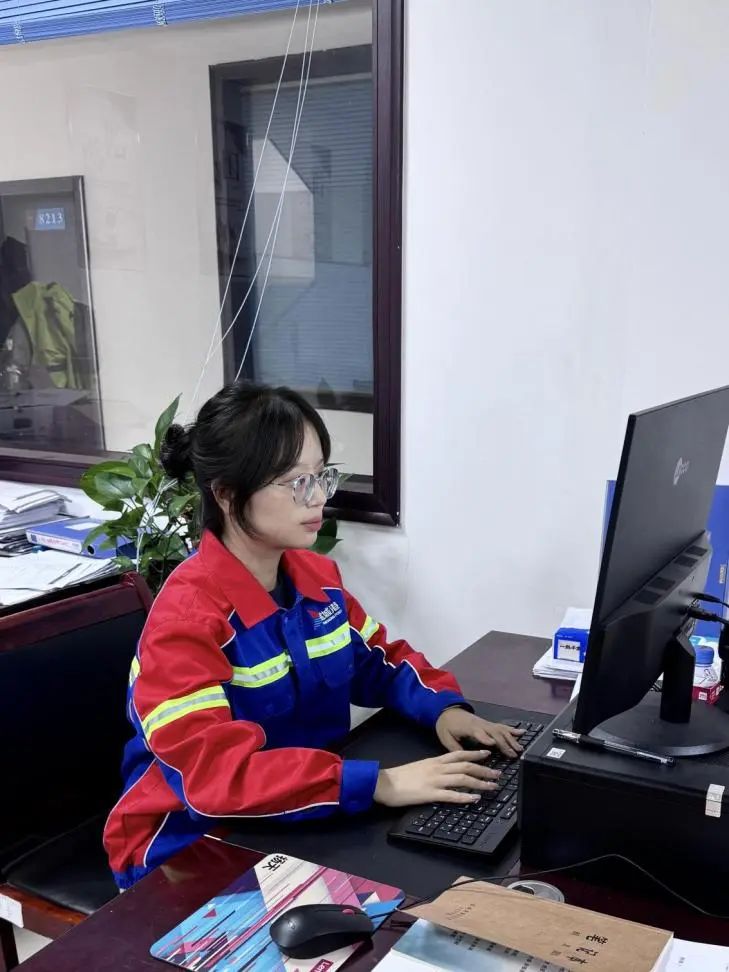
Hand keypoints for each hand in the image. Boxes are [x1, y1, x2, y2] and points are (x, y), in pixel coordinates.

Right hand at [373, 750, 500, 807]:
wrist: (384, 783)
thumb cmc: (400, 776)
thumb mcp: (420, 767)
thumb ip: (434, 767)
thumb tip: (447, 770)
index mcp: (434, 761)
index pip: (459, 754)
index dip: (475, 754)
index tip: (487, 754)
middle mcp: (437, 768)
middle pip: (465, 766)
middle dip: (484, 769)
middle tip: (497, 773)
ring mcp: (435, 780)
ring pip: (463, 779)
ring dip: (480, 782)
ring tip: (492, 786)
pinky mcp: (430, 794)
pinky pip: (451, 795)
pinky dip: (465, 797)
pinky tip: (475, 799)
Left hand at [436, 707, 523, 757]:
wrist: (446, 710)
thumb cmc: (445, 725)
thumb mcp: (445, 737)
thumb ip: (455, 748)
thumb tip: (466, 758)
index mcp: (468, 728)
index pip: (479, 733)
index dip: (486, 738)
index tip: (494, 744)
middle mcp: (480, 725)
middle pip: (494, 733)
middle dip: (504, 743)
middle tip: (513, 754)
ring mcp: (485, 723)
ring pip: (500, 730)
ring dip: (511, 739)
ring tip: (519, 749)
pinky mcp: (488, 724)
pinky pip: (502, 726)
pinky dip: (512, 729)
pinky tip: (522, 732)